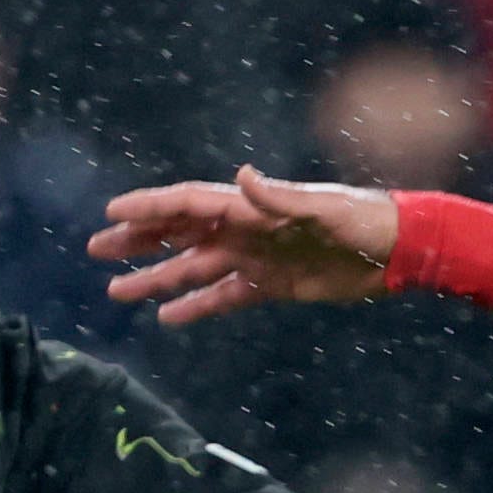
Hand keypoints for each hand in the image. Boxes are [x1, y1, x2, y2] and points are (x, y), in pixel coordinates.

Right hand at [93, 168, 401, 326]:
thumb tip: (240, 176)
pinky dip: (196, 306)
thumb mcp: (322, 208)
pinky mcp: (272, 285)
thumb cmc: (361, 220)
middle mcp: (244, 229)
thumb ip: (278, 196)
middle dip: (137, 240)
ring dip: (155, 278)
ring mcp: (255, 257)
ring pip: (192, 268)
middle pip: (178, 233)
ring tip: (116, 291)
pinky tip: (167, 316)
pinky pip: (224, 297)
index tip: (111, 211)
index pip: (187, 203)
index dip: (149, 206)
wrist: (396, 251)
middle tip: (96, 250)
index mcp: (249, 206)